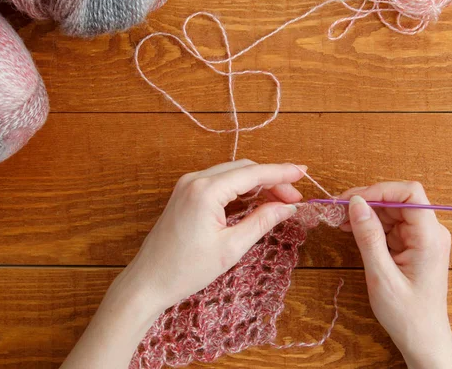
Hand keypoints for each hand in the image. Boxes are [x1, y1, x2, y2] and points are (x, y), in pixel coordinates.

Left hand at [122, 159, 306, 311]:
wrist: (148, 281)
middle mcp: (194, 180)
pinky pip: (218, 183)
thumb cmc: (187, 270)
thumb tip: (287, 207)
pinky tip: (255, 201)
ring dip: (256, 183)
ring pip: (231, 174)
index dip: (281, 172)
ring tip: (280, 200)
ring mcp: (187, 185)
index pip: (252, 173)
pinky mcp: (184, 194)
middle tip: (294, 198)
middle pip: (243, 169)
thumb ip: (261, 221)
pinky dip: (239, 189)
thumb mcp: (231, 248)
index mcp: (206, 191)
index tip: (304, 172)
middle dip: (271, 179)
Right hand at [339, 182, 451, 368]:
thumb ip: (369, 237)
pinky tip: (350, 228)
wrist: (421, 337)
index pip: (409, 193)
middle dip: (366, 199)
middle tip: (336, 208)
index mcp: (429, 237)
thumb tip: (355, 203)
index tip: (351, 200)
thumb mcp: (381, 275)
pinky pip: (390, 224)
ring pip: (391, 209)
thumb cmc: (406, 313)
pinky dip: (369, 224)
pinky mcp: (412, 244)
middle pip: (398, 199)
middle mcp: (430, 231)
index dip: (378, 190)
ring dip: (365, 211)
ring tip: (338, 219)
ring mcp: (421, 237)